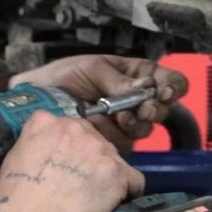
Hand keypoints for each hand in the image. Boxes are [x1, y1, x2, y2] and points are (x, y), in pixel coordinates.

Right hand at [0, 111, 145, 211]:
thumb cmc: (14, 202)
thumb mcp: (10, 161)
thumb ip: (29, 148)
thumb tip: (37, 157)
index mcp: (45, 122)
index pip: (67, 128)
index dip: (67, 148)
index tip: (65, 164)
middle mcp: (74, 128)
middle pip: (93, 139)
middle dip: (89, 160)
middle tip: (80, 184)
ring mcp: (98, 149)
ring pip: (113, 158)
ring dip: (107, 175)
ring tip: (96, 198)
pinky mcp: (116, 172)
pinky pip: (134, 179)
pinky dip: (128, 192)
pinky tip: (117, 204)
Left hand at [9, 55, 188, 151]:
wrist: (37, 99)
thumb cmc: (64, 77)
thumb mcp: (93, 68)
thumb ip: (119, 80)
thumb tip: (144, 88)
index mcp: (136, 75)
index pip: (169, 80)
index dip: (174, 86)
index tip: (165, 91)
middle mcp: (135, 99)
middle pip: (163, 108)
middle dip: (156, 108)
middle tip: (145, 107)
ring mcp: (125, 122)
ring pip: (146, 127)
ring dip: (137, 122)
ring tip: (121, 116)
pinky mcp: (113, 142)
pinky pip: (126, 143)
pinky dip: (118, 135)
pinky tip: (106, 127)